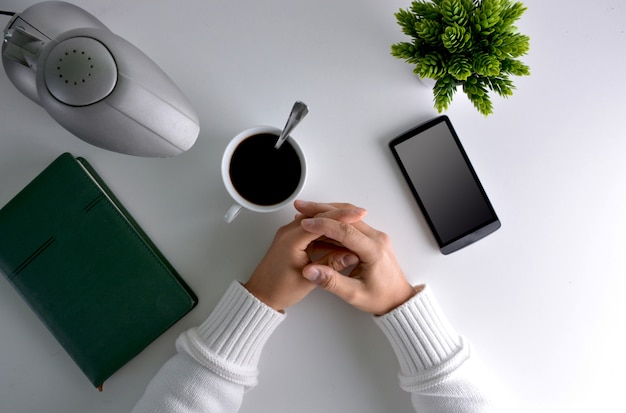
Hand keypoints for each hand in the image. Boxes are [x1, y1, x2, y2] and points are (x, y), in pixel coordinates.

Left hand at [244, 203, 366, 311]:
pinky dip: (326, 231)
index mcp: (291, 240)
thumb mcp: (310, 278)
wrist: (261, 296)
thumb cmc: (279, 290)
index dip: (341, 216)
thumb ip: (331, 264)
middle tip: (360, 214)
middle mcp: (288, 232)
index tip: (358, 214)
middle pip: (318, 216)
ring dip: (333, 221)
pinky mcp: (291, 240)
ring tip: (354, 223)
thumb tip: (351, 256)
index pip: (320, 221)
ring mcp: (289, 235)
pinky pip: (311, 230)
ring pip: (315, 221)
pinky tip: (339, 235)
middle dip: (340, 214)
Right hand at [295, 201, 415, 314]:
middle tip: (301, 207)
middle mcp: (376, 239)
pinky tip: (318, 222)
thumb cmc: (381, 298)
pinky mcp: (371, 238)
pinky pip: (351, 223)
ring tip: (305, 212)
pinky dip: (333, 220)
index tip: (305, 223)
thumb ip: (331, 282)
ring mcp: (375, 236)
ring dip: (326, 212)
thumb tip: (310, 271)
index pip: (346, 231)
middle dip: (321, 210)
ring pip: (348, 215)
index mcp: (374, 251)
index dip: (323, 225)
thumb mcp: (354, 295)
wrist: (398, 299)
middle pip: (346, 216)